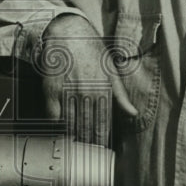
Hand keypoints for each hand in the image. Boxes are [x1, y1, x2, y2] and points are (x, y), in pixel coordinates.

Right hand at [37, 14, 137, 145]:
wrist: (68, 32)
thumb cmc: (91, 50)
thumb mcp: (111, 69)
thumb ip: (120, 94)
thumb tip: (133, 113)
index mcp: (103, 89)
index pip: (103, 123)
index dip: (102, 139)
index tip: (101, 149)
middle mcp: (86, 92)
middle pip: (87, 126)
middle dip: (88, 142)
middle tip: (87, 154)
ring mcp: (68, 91)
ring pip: (71, 123)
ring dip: (73, 137)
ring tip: (74, 148)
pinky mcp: (52, 89)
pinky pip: (53, 114)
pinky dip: (56, 125)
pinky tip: (58, 131)